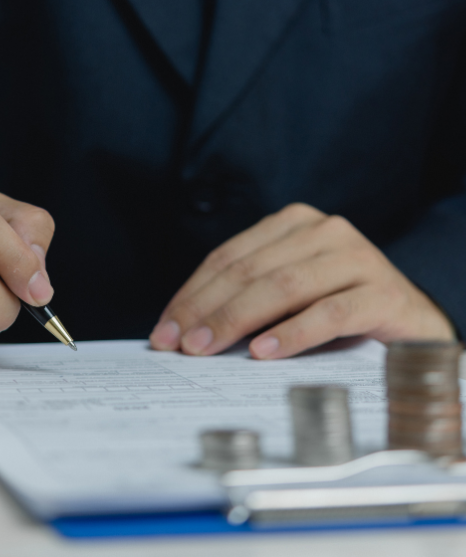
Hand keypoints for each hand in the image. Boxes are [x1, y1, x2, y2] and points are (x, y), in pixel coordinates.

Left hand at [150, 203, 454, 358]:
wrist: (411, 322)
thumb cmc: (336, 306)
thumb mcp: (285, 294)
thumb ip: (244, 299)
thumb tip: (182, 330)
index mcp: (292, 223)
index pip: (227, 258)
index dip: (190, 294)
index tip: (163, 330)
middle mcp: (324, 231)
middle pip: (249, 271)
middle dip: (205, 310)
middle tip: (177, 344)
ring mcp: (357, 258)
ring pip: (283, 287)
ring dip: (237, 319)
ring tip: (206, 348)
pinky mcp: (383, 292)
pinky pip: (330, 312)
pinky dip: (293, 332)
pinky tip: (263, 351)